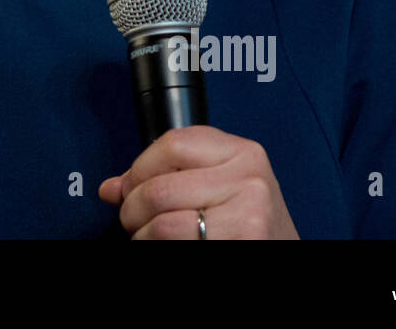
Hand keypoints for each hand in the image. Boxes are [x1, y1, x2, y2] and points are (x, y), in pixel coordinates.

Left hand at [98, 125, 299, 238]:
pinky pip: (176, 246)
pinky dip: (157, 249)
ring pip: (163, 224)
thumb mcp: (219, 185)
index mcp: (242, 152)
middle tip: (134, 222)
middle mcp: (249, 179)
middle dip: (133, 210)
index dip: (139, 169)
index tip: (131, 187)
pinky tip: (169, 248)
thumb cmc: (247, 221)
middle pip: (160, 188)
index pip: (171, 144)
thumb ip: (167, 177)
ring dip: (142, 236)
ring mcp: (249, 214)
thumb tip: (111, 188)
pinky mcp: (244, 243)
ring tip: (148, 238)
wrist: (284, 251)